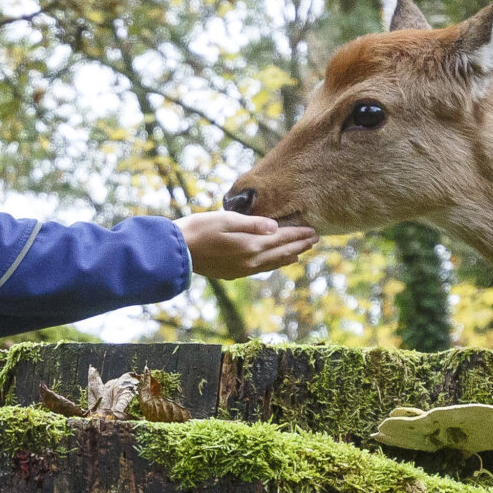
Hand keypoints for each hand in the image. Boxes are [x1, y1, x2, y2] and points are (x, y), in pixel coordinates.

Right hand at [177, 211, 318, 279]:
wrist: (177, 252)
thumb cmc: (199, 229)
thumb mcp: (226, 219)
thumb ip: (252, 223)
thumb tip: (275, 227)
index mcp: (250, 245)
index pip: (281, 239)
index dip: (298, 234)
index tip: (313, 231)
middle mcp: (250, 261)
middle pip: (281, 253)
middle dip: (299, 245)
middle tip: (315, 240)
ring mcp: (241, 269)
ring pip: (272, 264)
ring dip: (288, 256)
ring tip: (300, 252)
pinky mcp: (232, 273)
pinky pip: (261, 269)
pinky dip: (273, 264)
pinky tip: (275, 262)